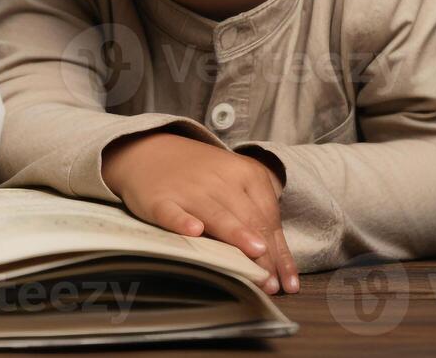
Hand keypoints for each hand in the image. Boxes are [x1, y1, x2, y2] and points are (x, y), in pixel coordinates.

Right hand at [100, 132, 298, 294]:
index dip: (280, 251)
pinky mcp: (159, 199)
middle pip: (248, 219)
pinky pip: (172, 212)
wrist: (147, 151)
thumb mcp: (233, 184)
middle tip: (272, 283)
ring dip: (237, 235)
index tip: (288, 282)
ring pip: (217, 215)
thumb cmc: (199, 177)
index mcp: (245, 172)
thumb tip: (279, 261)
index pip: (268, 217)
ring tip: (255, 256)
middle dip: (264, 254)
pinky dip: (182, 221)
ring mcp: (188, 189)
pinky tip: (194, 230)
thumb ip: (256, 215)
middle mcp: (219, 179)